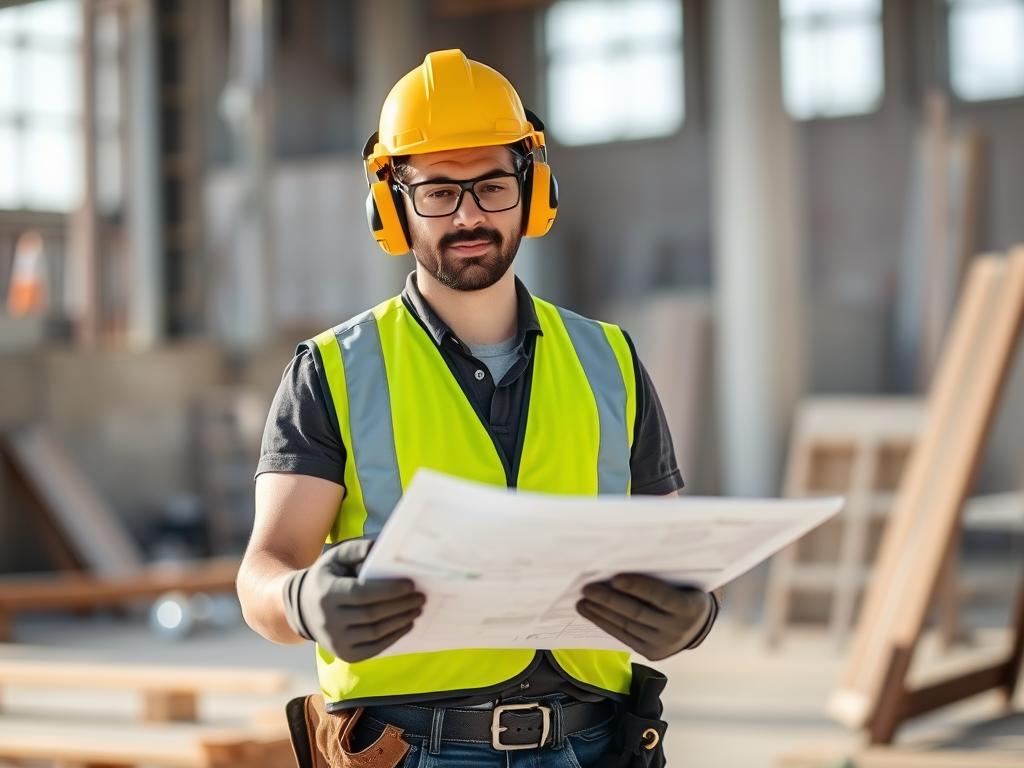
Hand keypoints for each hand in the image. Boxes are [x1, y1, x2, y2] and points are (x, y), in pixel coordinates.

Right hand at [282, 538, 425, 661]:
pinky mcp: (344, 654)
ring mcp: (336, 641)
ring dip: (401, 621)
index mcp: (327, 593)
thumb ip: (357, 549)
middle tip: (421, 597)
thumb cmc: (328, 577)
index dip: (388, 591)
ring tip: (417, 609)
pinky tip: (407, 624)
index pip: (362, 594)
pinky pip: (374, 648)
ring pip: (376, 633)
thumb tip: (380, 546)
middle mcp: (329, 620)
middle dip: (401, 606)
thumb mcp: (337, 557)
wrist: (303, 608)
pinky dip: (394, 637)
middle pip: (372, 615)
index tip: (411, 585)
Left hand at [576, 574, 713, 660]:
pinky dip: (605, 623)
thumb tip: (622, 563)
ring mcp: (663, 644)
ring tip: (583, 600)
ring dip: (601, 612)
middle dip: (610, 600)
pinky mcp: (651, 653)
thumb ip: (661, 577)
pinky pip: (624, 637)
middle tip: (588, 588)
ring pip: (627, 625)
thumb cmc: (684, 591)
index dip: (638, 587)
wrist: (697, 625)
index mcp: (689, 607)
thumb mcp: (682, 583)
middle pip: (638, 612)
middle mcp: (677, 629)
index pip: (661, 596)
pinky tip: (590, 612)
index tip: (615, 578)